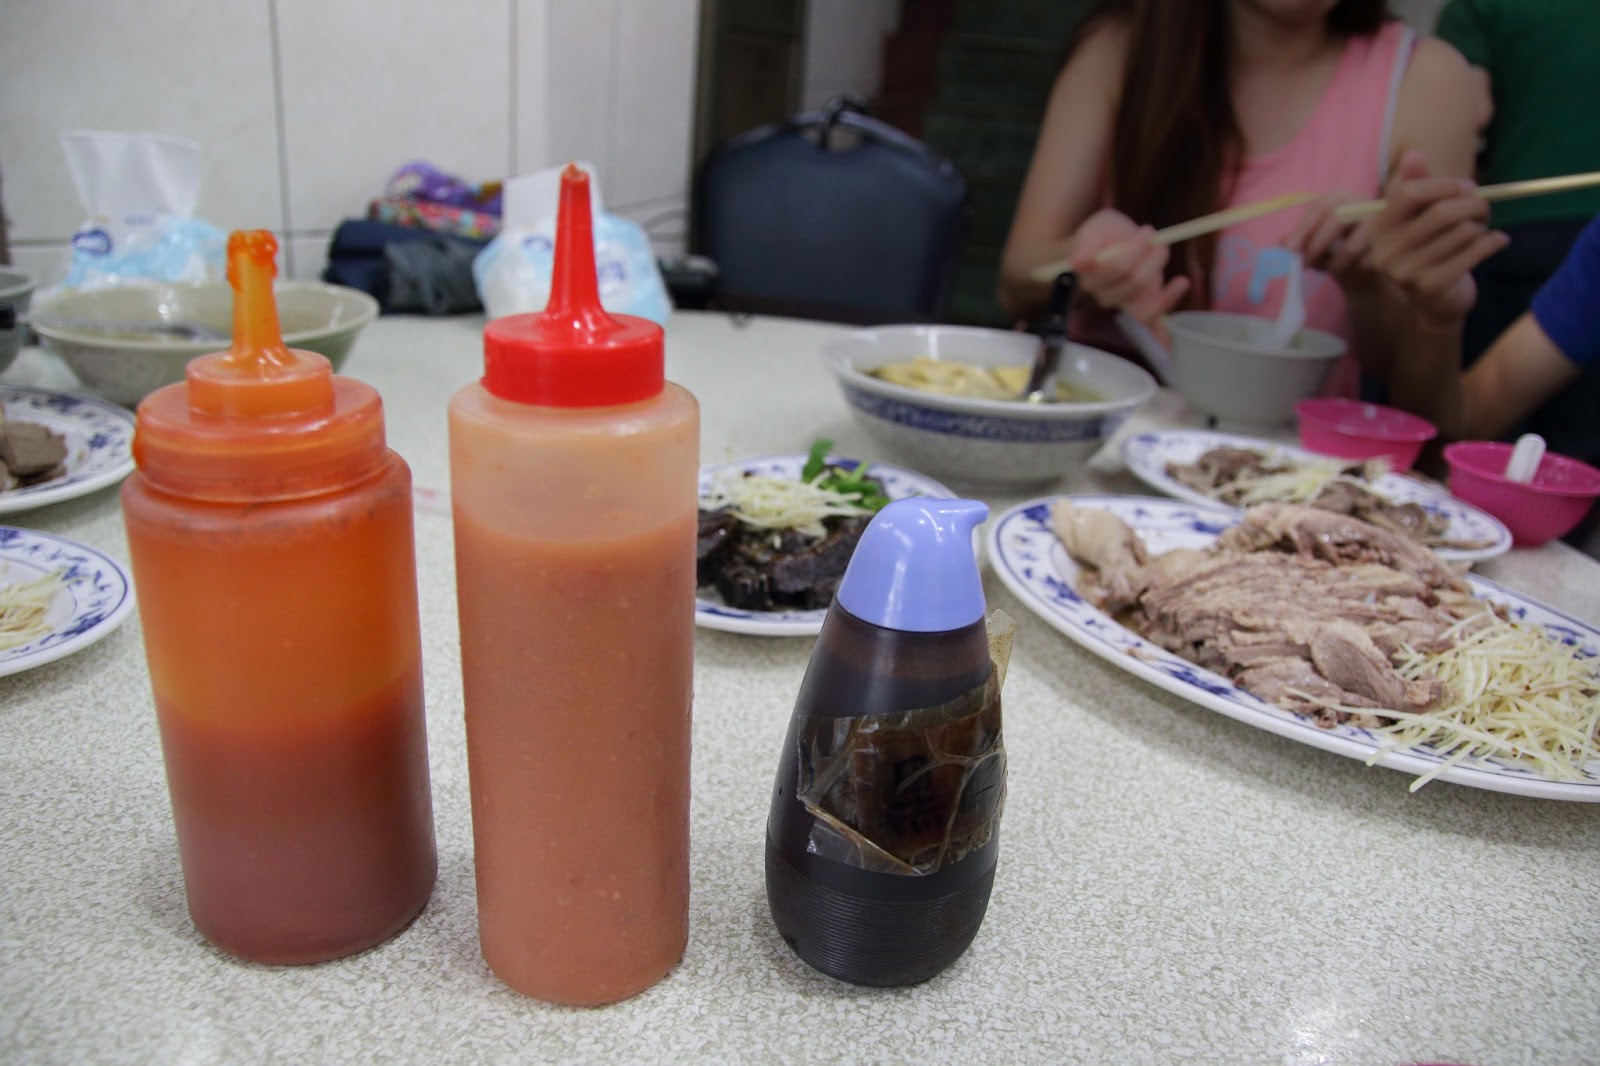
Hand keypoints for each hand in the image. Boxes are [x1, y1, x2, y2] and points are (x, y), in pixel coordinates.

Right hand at [1069, 208, 1189, 323]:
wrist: (1107, 247)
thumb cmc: (1103, 236)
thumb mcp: (1097, 227)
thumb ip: (1086, 243)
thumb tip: (1076, 264)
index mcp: (1090, 275)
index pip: (1117, 267)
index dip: (1137, 248)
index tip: (1148, 230)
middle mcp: (1103, 294)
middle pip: (1135, 281)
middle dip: (1153, 258)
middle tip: (1157, 238)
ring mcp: (1121, 304)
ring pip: (1142, 300)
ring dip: (1160, 276)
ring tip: (1164, 253)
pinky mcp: (1137, 309)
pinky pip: (1149, 320)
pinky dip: (1165, 311)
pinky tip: (1180, 283)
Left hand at [1282, 192, 1375, 290]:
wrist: (1365, 268)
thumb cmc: (1335, 251)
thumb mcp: (1313, 244)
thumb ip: (1297, 242)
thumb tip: (1280, 243)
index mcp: (1338, 199)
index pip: (1319, 207)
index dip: (1303, 228)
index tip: (1289, 249)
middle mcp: (1361, 203)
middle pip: (1336, 220)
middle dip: (1316, 246)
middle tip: (1304, 265)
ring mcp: (1380, 221)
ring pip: (1352, 247)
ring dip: (1335, 265)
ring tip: (1331, 271)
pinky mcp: (1391, 243)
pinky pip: (1368, 262)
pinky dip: (1356, 271)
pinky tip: (1355, 270)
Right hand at [1363, 150, 1509, 324]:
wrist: (1436, 302)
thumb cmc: (1430, 250)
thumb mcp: (1420, 216)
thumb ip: (1417, 185)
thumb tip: (1414, 154)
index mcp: (1377, 229)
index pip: (1410, 193)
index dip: (1444, 184)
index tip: (1467, 188)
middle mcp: (1385, 251)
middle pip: (1441, 212)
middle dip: (1473, 204)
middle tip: (1484, 208)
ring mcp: (1405, 272)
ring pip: (1462, 232)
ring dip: (1482, 225)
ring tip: (1484, 228)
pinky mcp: (1429, 287)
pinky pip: (1473, 252)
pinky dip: (1492, 242)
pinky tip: (1497, 241)